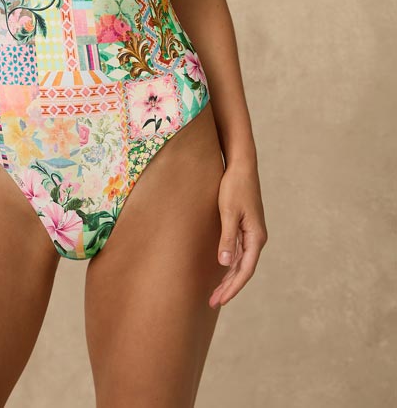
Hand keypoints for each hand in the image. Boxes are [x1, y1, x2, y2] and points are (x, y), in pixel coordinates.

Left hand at [209, 160, 267, 307]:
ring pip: (241, 262)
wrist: (241, 165)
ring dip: (229, 278)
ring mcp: (252, 233)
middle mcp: (257, 238)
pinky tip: (221, 271)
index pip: (245, 270)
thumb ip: (227, 238)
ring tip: (215, 293)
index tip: (220, 300)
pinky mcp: (245, 227)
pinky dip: (230, 264)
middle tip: (213, 302)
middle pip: (244, 269)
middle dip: (229, 287)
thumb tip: (225, 264)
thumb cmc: (234, 186)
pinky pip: (239, 252)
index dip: (233, 287)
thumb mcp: (228, 212)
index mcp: (256, 237)